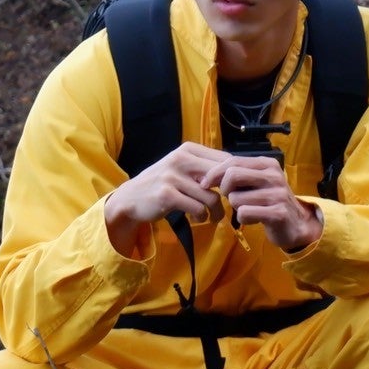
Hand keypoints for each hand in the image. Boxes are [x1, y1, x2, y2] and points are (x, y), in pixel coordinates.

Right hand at [104, 141, 228, 251]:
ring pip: (211, 197)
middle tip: (227, 205)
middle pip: (221, 177)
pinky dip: (202, 217)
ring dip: (216, 212)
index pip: (225, 159)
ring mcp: (172, 177)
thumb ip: (205, 168)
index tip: (231, 191)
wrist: (130, 198)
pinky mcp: (167, 195)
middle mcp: (180, 159)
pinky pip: (198, 209)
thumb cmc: (162, 184)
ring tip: (213, 216)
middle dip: (229, 194)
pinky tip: (197, 218)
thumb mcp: (182, 168)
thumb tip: (238, 175)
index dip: (233, 178)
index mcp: (187, 150)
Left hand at [198, 155, 322, 250]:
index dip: (214, 172)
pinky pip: (244, 213)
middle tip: (230, 197)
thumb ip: (235, 174)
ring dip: (237, 207)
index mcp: (267, 164)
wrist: (295, 224)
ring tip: (250, 209)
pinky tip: (255, 219)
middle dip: (224, 189)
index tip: (204, 183)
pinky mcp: (278, 213)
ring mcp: (278, 194)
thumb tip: (205, 175)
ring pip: (236, 198)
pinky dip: (244, 219)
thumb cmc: (267, 201)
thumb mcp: (254, 182)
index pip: (233, 161)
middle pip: (232, 175)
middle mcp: (274, 176)